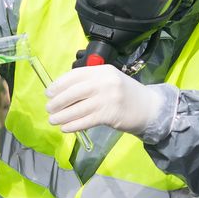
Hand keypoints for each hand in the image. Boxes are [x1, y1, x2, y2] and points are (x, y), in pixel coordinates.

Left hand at [45, 65, 164, 135]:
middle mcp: (105, 82)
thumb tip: (62, 92)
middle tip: (48, 108)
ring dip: (62, 116)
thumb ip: (90, 82)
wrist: (150, 107)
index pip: (75, 75)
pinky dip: (73, 125)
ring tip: (52, 120)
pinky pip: (86, 121)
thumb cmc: (125, 95)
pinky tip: (65, 128)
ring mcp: (108, 98)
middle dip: (57, 101)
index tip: (49, 92)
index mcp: (103, 70)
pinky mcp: (110, 114)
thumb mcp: (109, 81)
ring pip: (77, 108)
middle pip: (73, 92)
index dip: (59, 84)